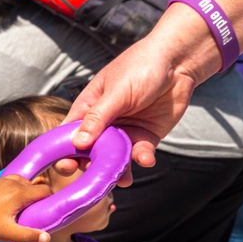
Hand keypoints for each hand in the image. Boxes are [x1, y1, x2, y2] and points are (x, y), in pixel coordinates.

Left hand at [0, 174, 52, 241]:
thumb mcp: (8, 234)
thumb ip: (29, 236)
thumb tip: (47, 238)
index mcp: (19, 193)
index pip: (45, 191)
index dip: (50, 201)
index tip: (48, 212)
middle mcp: (12, 182)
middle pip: (35, 186)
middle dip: (38, 199)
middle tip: (34, 214)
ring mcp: (2, 180)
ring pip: (24, 182)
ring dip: (27, 193)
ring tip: (22, 209)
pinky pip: (12, 181)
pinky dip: (16, 189)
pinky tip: (10, 203)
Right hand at [64, 41, 200, 168]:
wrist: (178, 62)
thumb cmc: (140, 67)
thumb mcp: (116, 92)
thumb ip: (97, 117)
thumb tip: (78, 143)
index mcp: (87, 109)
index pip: (68, 134)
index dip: (63, 152)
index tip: (66, 166)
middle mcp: (103, 124)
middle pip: (89, 152)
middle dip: (90, 166)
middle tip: (95, 178)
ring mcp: (124, 132)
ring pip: (114, 159)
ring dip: (117, 170)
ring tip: (123, 179)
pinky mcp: (146, 137)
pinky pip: (139, 154)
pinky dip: (142, 159)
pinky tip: (146, 158)